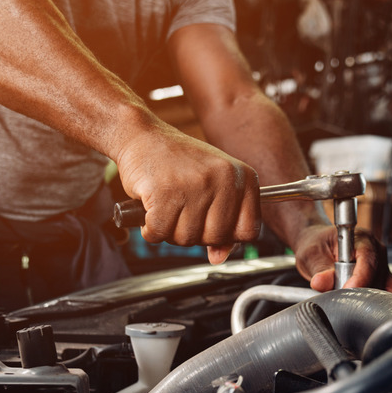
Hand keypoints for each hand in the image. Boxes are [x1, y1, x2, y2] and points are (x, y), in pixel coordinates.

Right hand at [115, 121, 260, 261]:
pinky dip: (150, 229)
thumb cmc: (177, 162)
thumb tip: (220, 257)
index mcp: (243, 177)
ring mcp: (196, 185)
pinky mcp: (165, 192)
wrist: (142, 135)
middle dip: (194, 234)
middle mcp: (224, 179)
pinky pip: (160, 233)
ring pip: (187, 238)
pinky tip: (150, 209)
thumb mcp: (212, 185)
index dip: (228, 237)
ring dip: (170, 231)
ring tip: (166, 206)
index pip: (249, 230)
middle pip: (216, 237)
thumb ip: (223, 221)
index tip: (211, 227)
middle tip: (181, 213)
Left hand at [292, 224, 391, 294]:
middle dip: (359, 291)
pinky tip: (358, 303)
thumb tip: (321, 283)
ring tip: (345, 298)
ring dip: (365, 298)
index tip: (345, 291)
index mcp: (362, 239)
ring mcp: (382, 267)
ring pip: (385, 290)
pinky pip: (386, 295)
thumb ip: (319, 269)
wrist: (317, 247)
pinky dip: (374, 303)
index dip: (359, 280)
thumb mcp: (312, 254)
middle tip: (338, 296)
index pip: (368, 262)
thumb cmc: (316, 244)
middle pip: (378, 278)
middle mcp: (376, 252)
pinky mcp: (382, 281)